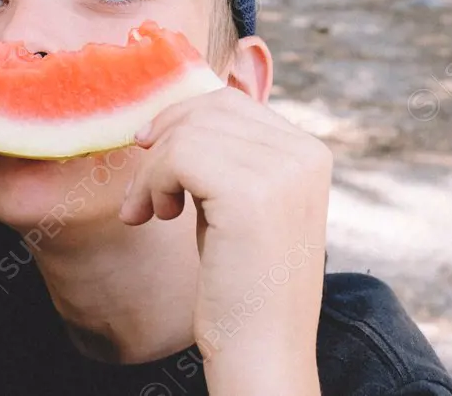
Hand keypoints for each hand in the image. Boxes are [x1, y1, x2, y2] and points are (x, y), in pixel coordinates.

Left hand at [118, 86, 330, 393]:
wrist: (261, 350)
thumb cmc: (240, 281)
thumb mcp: (238, 202)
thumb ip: (223, 156)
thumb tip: (169, 112)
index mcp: (308, 152)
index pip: (229, 101)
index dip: (180, 121)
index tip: (149, 153)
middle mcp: (303, 154)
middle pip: (207, 108)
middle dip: (161, 141)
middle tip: (143, 191)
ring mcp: (282, 171)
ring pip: (187, 131)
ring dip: (151, 170)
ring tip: (150, 211)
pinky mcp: (250, 193)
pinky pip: (177, 156)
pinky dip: (151, 183)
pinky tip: (154, 217)